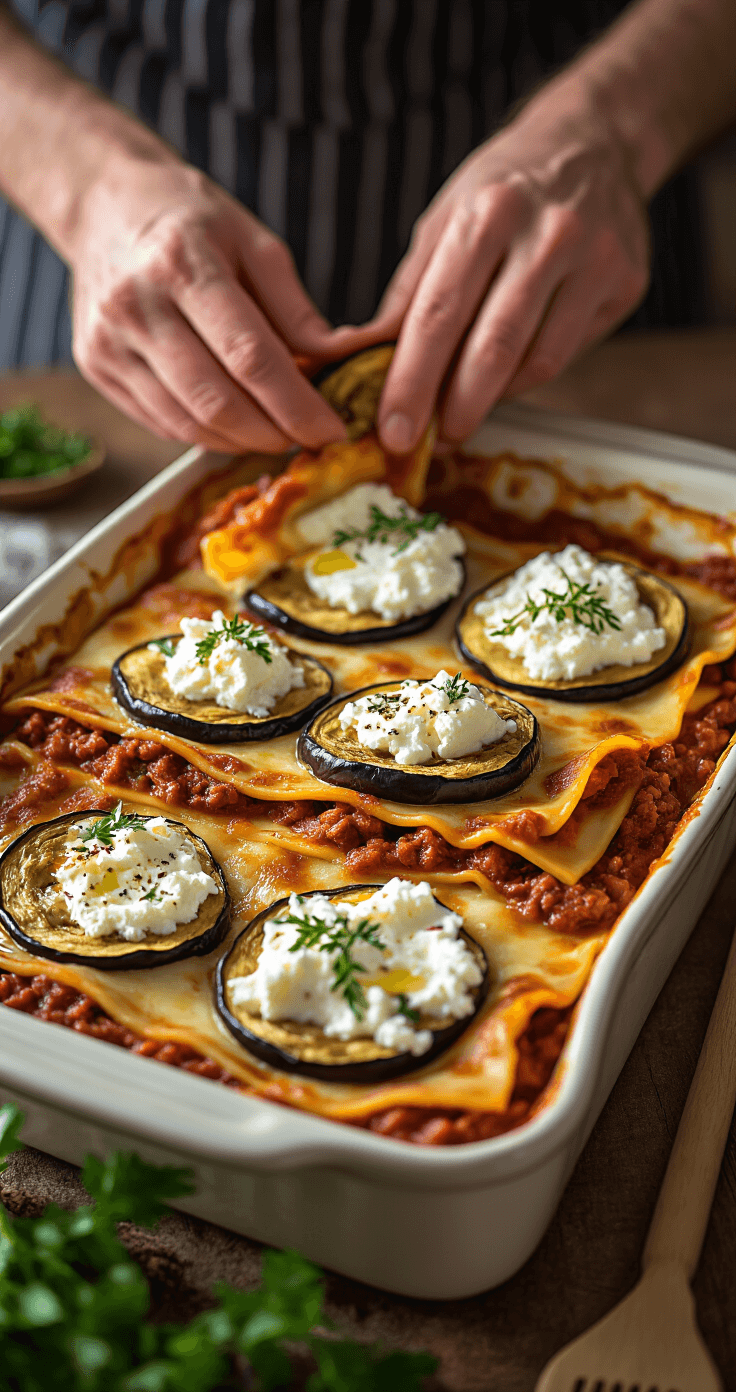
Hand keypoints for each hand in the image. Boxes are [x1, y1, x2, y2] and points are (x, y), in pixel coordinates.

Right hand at [69, 157, 352, 452]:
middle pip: (216, 401)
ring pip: (187, 423)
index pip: (249, 355)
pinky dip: (207, 433)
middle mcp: (135, 306)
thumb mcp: (254, 244)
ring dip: (241, 441)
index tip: (332, 430)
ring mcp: (108, 342)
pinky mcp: (95, 367)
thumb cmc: (191, 222)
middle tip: (306, 438)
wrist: (104, 206)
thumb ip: (296, 310)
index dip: (296, 404)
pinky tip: (233, 422)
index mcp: (182, 264)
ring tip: (274, 432)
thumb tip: (338, 362)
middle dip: (272, 433)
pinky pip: (162, 422)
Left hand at [369, 94, 649, 452]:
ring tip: (463, 412)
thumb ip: (410, 292)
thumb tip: (364, 359)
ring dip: (493, 400)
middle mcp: (548, 234)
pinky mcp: (625, 282)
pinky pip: (567, 354)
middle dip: (455, 408)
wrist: (596, 140)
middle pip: (493, 347)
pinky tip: (505, 379)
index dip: (413, 381)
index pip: (440, 314)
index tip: (394, 428)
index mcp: (489, 213)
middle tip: (430, 442)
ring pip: (537, 362)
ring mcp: (594, 259)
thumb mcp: (447, 218)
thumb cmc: (507, 186)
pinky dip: (528, 378)